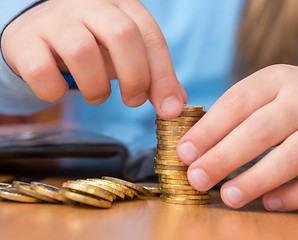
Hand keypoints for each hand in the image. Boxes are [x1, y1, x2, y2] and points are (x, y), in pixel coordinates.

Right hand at [1, 0, 185, 118]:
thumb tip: (175, 106)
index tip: (169, 109)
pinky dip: (54, 90)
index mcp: (120, 6)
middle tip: (133, 101)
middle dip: (135, 77)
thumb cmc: (93, 45)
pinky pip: (41, 70)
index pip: (150, 36)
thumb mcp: (127, 54)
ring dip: (96, 87)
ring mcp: (54, 19)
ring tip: (96, 95)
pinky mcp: (24, 40)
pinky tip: (58, 91)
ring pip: (81, 51)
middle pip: (121, 34)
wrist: (41, 33)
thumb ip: (153, 76)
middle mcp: (88, 5)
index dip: (163, 76)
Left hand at [177, 64, 297, 210]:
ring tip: (228, 196)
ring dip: (257, 180)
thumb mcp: (267, 90)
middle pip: (262, 130)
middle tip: (197, 179)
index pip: (237, 102)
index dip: (208, 130)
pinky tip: (269, 202)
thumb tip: (194, 146)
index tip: (185, 152)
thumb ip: (234, 111)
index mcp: (278, 79)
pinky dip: (295, 196)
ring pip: (293, 156)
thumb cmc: (294, 100)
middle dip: (224, 157)